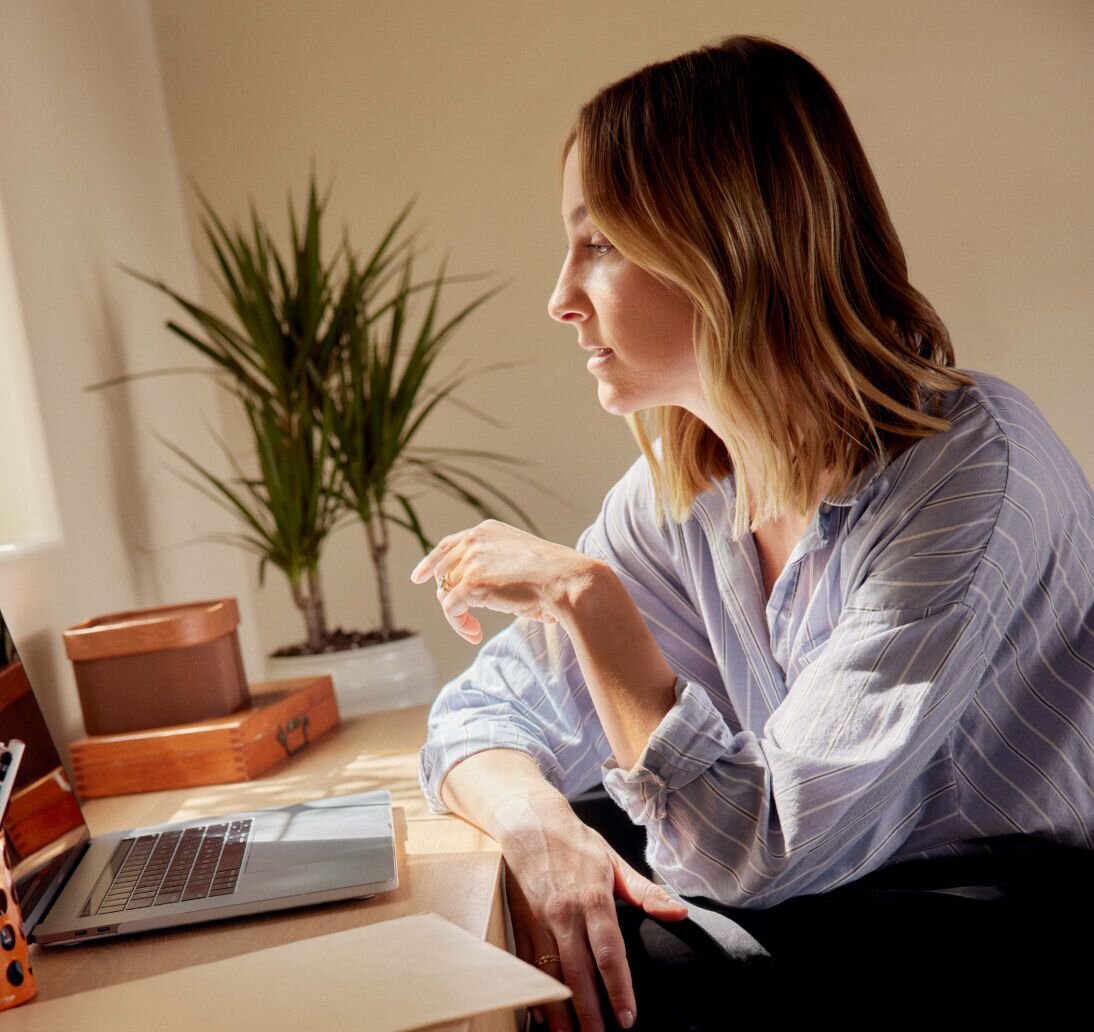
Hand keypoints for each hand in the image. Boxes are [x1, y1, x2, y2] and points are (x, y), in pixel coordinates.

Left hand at [409, 519, 597, 644]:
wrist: (566, 580)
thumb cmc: (555, 576)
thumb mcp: (522, 559)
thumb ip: (498, 566)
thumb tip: (485, 589)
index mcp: (487, 530)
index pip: (449, 544)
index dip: (431, 561)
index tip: (419, 577)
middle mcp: (475, 540)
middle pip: (443, 571)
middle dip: (448, 594)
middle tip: (465, 616)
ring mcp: (471, 560)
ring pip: (445, 592)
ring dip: (457, 614)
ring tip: (474, 630)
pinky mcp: (470, 583)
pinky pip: (451, 609)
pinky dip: (460, 624)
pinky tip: (474, 634)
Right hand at [500, 798, 687, 1031]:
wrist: (528, 821)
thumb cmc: (576, 843)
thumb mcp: (614, 862)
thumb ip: (646, 892)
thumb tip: (680, 913)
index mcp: (592, 899)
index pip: (609, 953)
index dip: (619, 989)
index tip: (628, 1018)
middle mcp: (563, 914)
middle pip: (578, 974)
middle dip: (589, 1014)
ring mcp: (538, 921)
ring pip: (550, 975)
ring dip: (561, 1012)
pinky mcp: (520, 923)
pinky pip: (527, 967)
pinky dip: (536, 993)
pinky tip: (544, 1017)